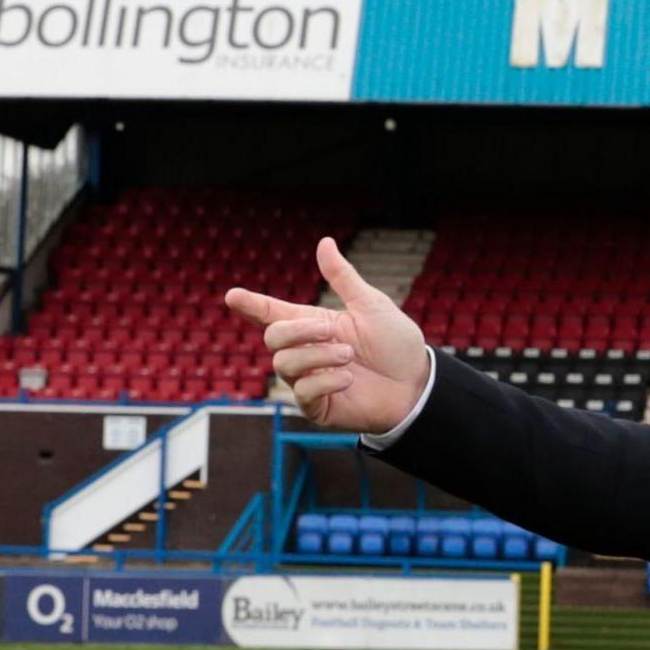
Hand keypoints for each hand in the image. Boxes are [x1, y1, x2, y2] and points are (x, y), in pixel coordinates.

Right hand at [223, 237, 429, 434]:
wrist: (418, 385)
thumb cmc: (396, 345)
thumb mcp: (371, 306)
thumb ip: (343, 278)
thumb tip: (324, 242)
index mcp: (314, 325)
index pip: (273, 313)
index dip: (252, 304)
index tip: (232, 295)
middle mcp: (306, 352)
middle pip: (272, 338)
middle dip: (298, 331)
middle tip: (331, 330)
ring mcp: (310, 381)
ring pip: (284, 364)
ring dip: (317, 356)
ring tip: (349, 356)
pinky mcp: (318, 406)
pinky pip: (303, 393)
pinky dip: (326, 382)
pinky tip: (349, 379)